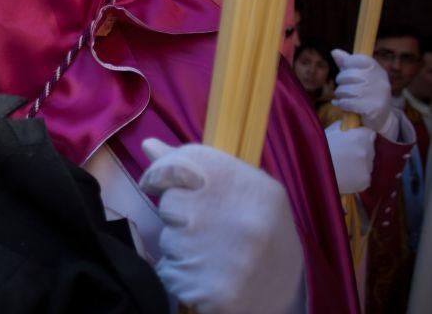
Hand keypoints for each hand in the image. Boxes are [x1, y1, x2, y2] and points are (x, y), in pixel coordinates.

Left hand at [140, 139, 302, 313]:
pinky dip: (178, 274)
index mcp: (254, 187)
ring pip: (167, 240)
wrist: (289, 295)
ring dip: (177, 246)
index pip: (183, 164)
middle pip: (171, 203)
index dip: (160, 173)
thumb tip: (149, 145)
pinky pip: (169, 272)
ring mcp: (226, 258)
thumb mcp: (243, 189)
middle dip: (175, 214)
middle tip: (202, 228)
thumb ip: (196, 164)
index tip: (156, 183)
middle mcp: (241, 219)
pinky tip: (204, 276)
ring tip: (209, 253)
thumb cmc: (259, 230)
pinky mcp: (210, 291)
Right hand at [325, 121, 375, 193]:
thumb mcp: (331, 131)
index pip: (370, 135)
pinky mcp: (365, 182)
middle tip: (346, 155)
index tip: (353, 141)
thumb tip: (349, 129)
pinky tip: (345, 177)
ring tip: (344, 168)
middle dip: (360, 152)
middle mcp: (368, 151)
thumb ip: (344, 130)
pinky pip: (364, 178)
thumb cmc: (319, 147)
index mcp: (361, 136)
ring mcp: (368, 168)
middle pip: (369, 150)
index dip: (361, 137)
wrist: (313, 168)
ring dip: (359, 165)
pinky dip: (357, 178)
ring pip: (367, 165)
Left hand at [331, 49, 394, 136]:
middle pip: (348, 75)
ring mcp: (378, 95)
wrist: (381, 118)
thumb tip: (334, 51)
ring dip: (340, 95)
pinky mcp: (373, 109)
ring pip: (346, 90)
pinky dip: (341, 104)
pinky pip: (347, 103)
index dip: (347, 64)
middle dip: (341, 82)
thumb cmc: (366, 93)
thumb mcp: (358, 76)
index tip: (347, 70)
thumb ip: (346, 64)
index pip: (358, 59)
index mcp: (377, 69)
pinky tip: (343, 104)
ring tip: (344, 97)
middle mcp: (380, 80)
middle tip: (343, 88)